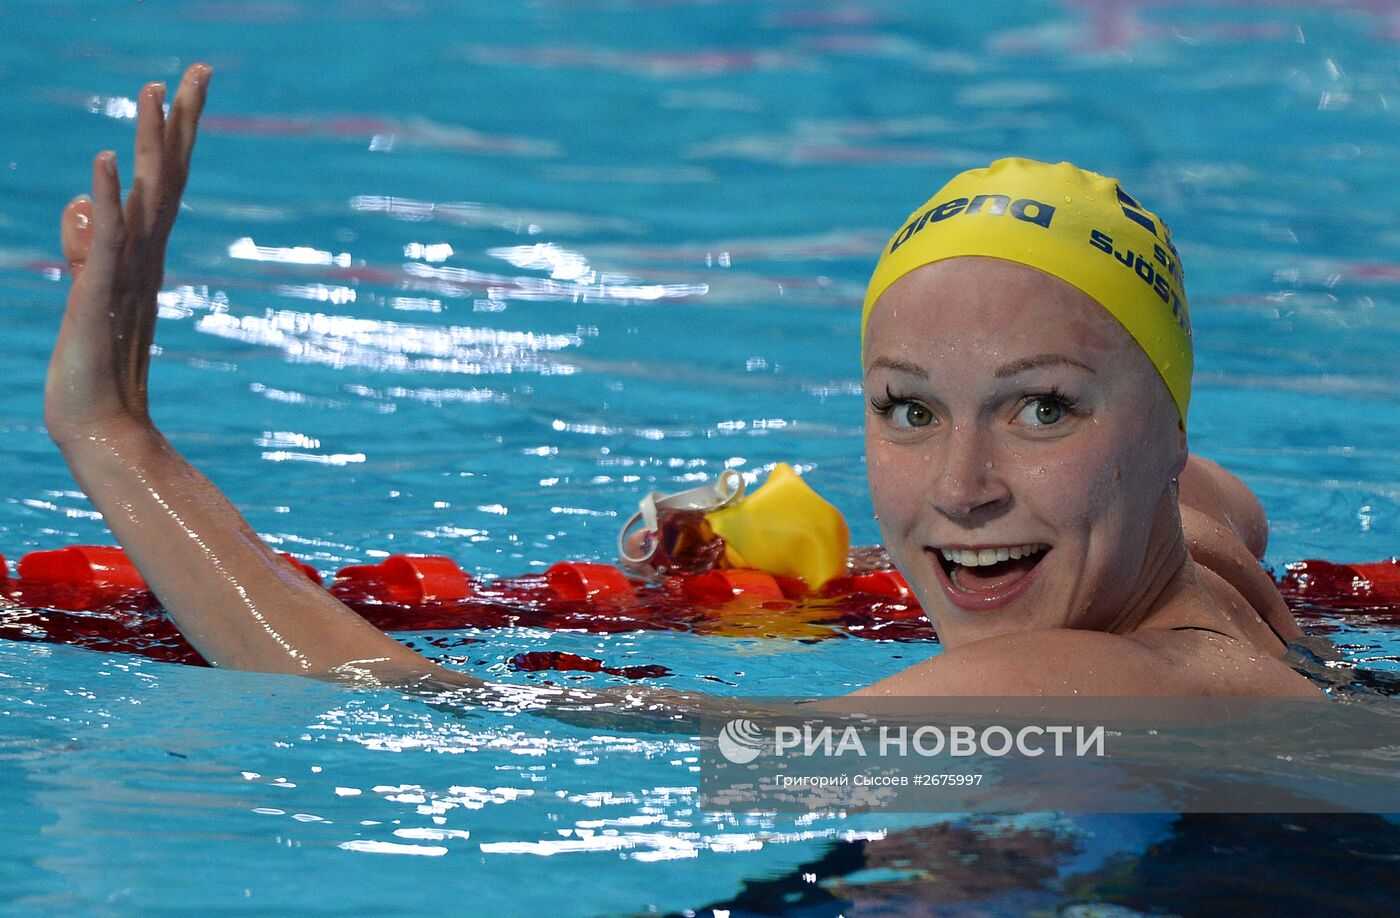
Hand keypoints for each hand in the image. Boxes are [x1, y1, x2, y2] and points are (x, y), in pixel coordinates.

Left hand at [46, 64, 210, 447]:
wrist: (99, 428)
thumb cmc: (92, 369)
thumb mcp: (86, 292)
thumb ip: (85, 246)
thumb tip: (80, 200)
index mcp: (145, 253)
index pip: (166, 181)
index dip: (177, 132)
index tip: (188, 86)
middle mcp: (145, 256)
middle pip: (169, 176)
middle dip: (181, 120)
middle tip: (198, 69)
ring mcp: (128, 274)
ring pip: (145, 197)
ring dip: (149, 143)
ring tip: (152, 91)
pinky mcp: (100, 294)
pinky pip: (107, 239)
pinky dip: (109, 199)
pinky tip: (106, 161)